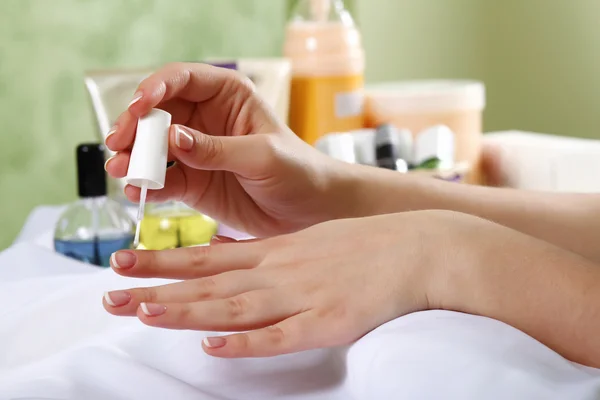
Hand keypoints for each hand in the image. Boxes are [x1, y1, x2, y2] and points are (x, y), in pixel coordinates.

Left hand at [102, 210, 457, 357]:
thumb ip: (272, 256)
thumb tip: (238, 266)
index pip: (208, 255)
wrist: (416, 249)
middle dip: (159, 288)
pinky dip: (246, 342)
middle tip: (112, 294)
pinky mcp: (328, 323)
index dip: (164, 260)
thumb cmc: (364, 245)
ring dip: (188, 310)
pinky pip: (281, 336)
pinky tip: (214, 346)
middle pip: (210, 282)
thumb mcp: (310, 239)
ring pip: (234, 306)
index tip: (125, 262)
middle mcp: (280, 272)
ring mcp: (302, 297)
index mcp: (276, 251)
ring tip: (145, 312)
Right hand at [104, 62, 348, 236]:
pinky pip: (163, 180)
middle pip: (157, 113)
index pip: (182, 79)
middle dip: (134, 126)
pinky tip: (136, 191)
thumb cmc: (298, 170)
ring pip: (153, 146)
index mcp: (228, 95)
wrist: (311, 208)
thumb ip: (217, 149)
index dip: (154, 88)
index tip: (139, 107)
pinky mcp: (193, 182)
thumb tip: (172, 138)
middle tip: (118, 143)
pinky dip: (146, 185)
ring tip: (121, 168)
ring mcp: (196, 151)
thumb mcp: (261, 156)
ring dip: (133, 156)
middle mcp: (206, 119)